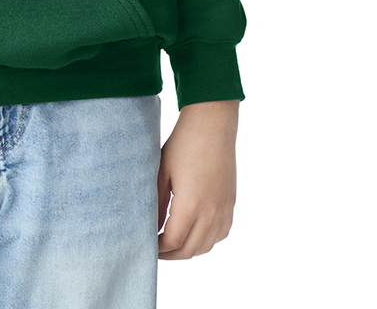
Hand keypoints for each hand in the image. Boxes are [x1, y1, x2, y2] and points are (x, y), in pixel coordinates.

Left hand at [157, 99, 238, 259]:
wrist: (212, 123)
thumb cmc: (184, 143)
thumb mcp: (162, 172)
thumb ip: (156, 203)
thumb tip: (151, 226)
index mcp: (190, 205)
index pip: (173, 242)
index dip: (158, 248)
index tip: (146, 244)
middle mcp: (211, 212)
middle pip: (190, 250)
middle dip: (171, 254)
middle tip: (156, 249)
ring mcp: (224, 209)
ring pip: (207, 245)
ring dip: (189, 249)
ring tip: (173, 243)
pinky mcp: (230, 203)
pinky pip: (221, 233)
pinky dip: (207, 240)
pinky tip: (195, 232)